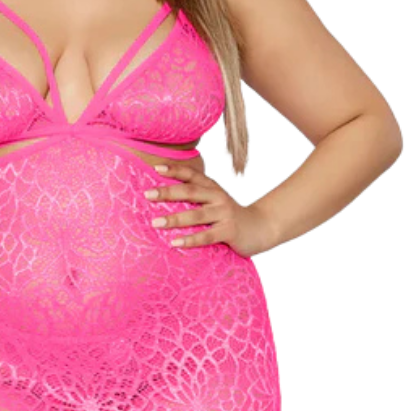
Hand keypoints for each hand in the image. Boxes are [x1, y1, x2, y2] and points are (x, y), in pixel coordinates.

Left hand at [146, 162, 276, 258]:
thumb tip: (164, 197)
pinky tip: (175, 242)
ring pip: (196, 215)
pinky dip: (190, 239)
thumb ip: (196, 198)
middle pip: (190, 192)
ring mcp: (224, 214)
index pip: (192, 175)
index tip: (156, 168)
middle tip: (147, 194)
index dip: (175, 170)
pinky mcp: (229, 231)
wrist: (263, 227)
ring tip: (155, 222)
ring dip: (174, 219)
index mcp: (212, 188)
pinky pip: (207, 236)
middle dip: (167, 192)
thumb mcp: (215, 201)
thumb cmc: (230, 215)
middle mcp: (217, 197)